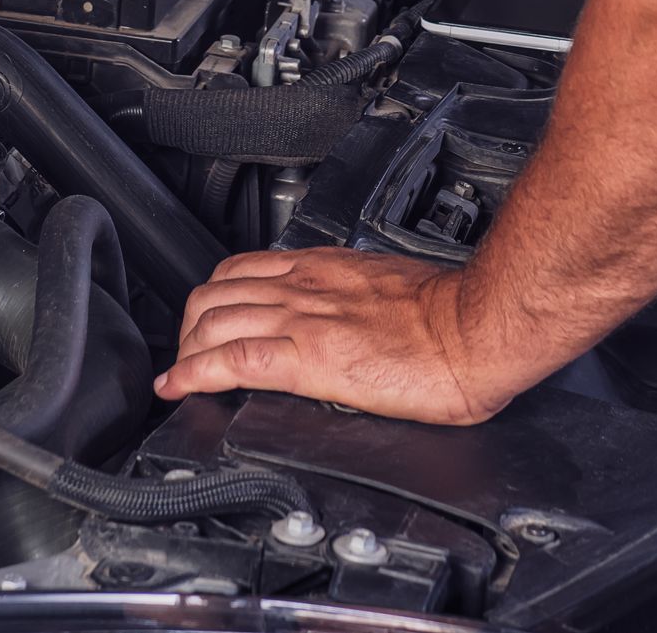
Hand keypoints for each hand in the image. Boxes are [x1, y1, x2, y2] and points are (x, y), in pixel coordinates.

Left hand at [154, 248, 523, 425]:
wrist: (477, 327)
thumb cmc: (450, 314)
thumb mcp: (387, 290)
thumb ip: (355, 300)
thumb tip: (347, 322)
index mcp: (323, 269)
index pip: (243, 269)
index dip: (211, 296)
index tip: (202, 320)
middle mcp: (304, 286)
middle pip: (214, 294)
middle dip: (188, 326)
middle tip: (189, 354)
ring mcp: (303, 318)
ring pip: (213, 322)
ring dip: (185, 350)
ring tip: (181, 374)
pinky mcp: (310, 357)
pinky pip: (233, 361)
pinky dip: (194, 374)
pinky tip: (179, 387)